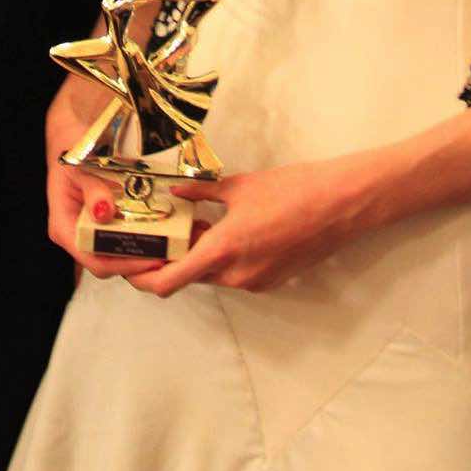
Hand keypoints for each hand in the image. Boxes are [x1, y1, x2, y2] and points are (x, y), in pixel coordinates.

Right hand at [45, 81, 165, 283]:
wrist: (74, 136)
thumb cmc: (72, 148)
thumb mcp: (79, 165)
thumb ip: (91, 189)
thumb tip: (104, 213)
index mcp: (64, 228)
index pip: (94, 260)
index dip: (124, 265)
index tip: (152, 259)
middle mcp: (77, 236)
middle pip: (110, 263)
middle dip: (140, 263)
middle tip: (171, 256)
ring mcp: (92, 232)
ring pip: (120, 254)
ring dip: (146, 253)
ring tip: (175, 247)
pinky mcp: (106, 224)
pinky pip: (125, 237)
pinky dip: (145, 237)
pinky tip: (168, 232)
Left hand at [127, 155, 378, 298]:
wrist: (341, 204)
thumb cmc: (292, 190)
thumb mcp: (239, 186)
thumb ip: (200, 193)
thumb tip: (174, 193)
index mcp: (222, 251)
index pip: (167, 284)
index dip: (141, 279)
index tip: (129, 264)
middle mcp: (235, 276)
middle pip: (188, 277)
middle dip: (172, 258)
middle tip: (162, 231)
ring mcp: (255, 282)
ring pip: (212, 275)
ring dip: (199, 256)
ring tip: (195, 222)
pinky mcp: (270, 281)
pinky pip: (234, 274)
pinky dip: (222, 258)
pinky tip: (225, 228)